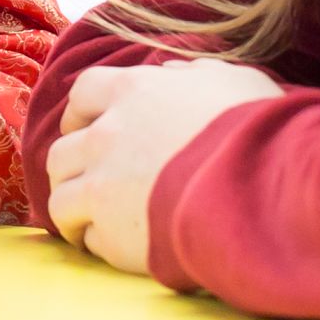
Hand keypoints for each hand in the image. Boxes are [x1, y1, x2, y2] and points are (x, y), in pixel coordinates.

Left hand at [41, 59, 283, 273]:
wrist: (259, 190)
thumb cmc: (255, 132)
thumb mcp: (235, 81)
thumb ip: (196, 74)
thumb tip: (172, 75)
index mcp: (132, 91)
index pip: (83, 93)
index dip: (81, 113)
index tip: (88, 127)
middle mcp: (106, 137)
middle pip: (61, 152)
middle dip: (72, 168)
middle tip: (92, 182)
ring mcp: (101, 187)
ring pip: (61, 199)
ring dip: (75, 209)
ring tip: (94, 222)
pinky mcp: (110, 234)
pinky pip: (89, 238)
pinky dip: (101, 242)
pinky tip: (124, 245)